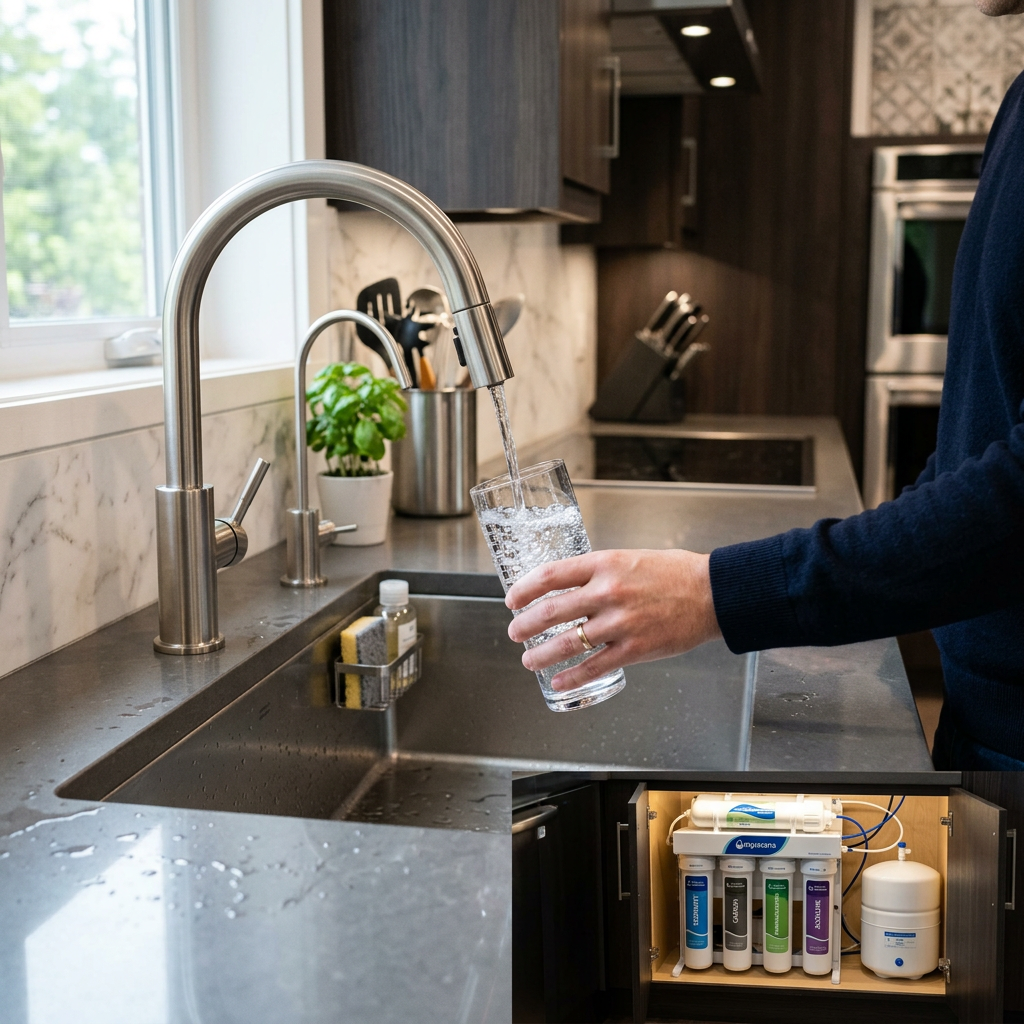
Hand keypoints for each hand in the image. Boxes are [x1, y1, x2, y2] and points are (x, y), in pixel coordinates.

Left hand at [505, 549, 721, 691]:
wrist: (712, 593)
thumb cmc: (673, 573)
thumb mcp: (628, 558)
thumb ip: (598, 572)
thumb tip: (569, 586)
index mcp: (604, 564)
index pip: (551, 574)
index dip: (525, 588)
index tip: (512, 598)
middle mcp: (607, 592)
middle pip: (551, 610)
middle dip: (525, 624)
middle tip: (514, 631)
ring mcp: (619, 623)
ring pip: (567, 642)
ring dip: (540, 654)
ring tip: (528, 659)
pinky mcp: (634, 649)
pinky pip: (593, 666)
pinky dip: (570, 677)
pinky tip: (557, 681)